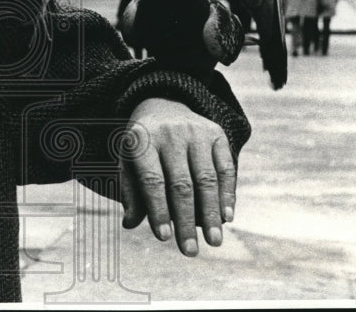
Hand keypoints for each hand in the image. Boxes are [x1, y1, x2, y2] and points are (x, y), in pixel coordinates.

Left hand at [120, 98, 235, 255]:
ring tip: (214, 241)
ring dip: (211, 213)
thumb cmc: (142, 145)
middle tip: (190, 251)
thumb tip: (129, 224)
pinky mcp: (216, 134)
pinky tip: (227, 217)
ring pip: (207, 178)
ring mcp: (196, 132)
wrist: (163, 105)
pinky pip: (225, 168)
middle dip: (186, 221)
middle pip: (181, 184)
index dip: (158, 209)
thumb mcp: (127, 161)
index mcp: (142, 140)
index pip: (151, 180)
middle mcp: (170, 134)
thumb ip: (130, 192)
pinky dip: (227, 194)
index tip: (164, 237)